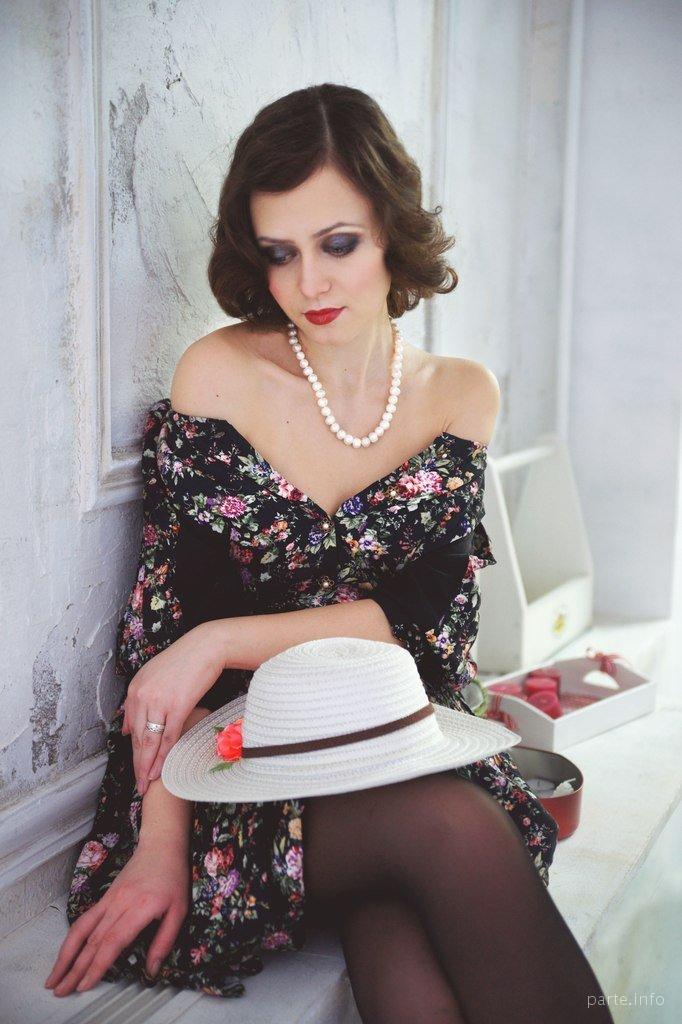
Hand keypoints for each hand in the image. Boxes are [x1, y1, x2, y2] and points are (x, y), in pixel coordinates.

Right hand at [44, 840, 188, 995]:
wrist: (161, 846)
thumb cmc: (173, 876)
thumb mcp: (179, 910)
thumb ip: (164, 941)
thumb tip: (152, 969)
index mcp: (139, 908)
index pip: (113, 941)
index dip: (97, 965)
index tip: (85, 985)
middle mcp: (119, 903)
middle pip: (92, 940)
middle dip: (75, 969)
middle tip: (61, 990)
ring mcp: (109, 899)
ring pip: (82, 929)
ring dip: (66, 955)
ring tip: (54, 977)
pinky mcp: (105, 897)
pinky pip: (85, 920)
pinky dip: (72, 939)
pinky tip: (66, 953)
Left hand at [122, 622, 225, 793]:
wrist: (206, 646)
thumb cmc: (184, 660)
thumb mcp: (153, 676)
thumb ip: (138, 701)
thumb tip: (125, 729)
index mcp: (135, 689)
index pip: (130, 728)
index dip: (133, 751)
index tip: (135, 767)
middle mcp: (142, 696)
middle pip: (137, 738)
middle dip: (137, 764)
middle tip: (138, 784)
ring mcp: (159, 701)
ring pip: (150, 741)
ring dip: (148, 765)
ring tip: (147, 783)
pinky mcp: (178, 706)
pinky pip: (168, 737)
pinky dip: (164, 756)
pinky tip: (161, 769)